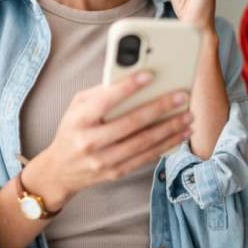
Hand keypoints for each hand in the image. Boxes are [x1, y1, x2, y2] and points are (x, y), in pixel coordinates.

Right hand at [23, 70, 193, 208]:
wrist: (59, 170)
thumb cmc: (73, 129)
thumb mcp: (77, 106)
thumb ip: (100, 92)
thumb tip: (131, 77)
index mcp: (79, 120)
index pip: (105, 100)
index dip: (128, 87)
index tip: (149, 75)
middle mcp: (90, 141)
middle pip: (131, 123)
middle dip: (159, 107)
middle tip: (180, 95)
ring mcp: (103, 160)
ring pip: (143, 143)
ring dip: (169, 128)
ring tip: (188, 116)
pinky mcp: (116, 173)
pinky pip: (145, 158)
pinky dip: (166, 145)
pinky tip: (181, 134)